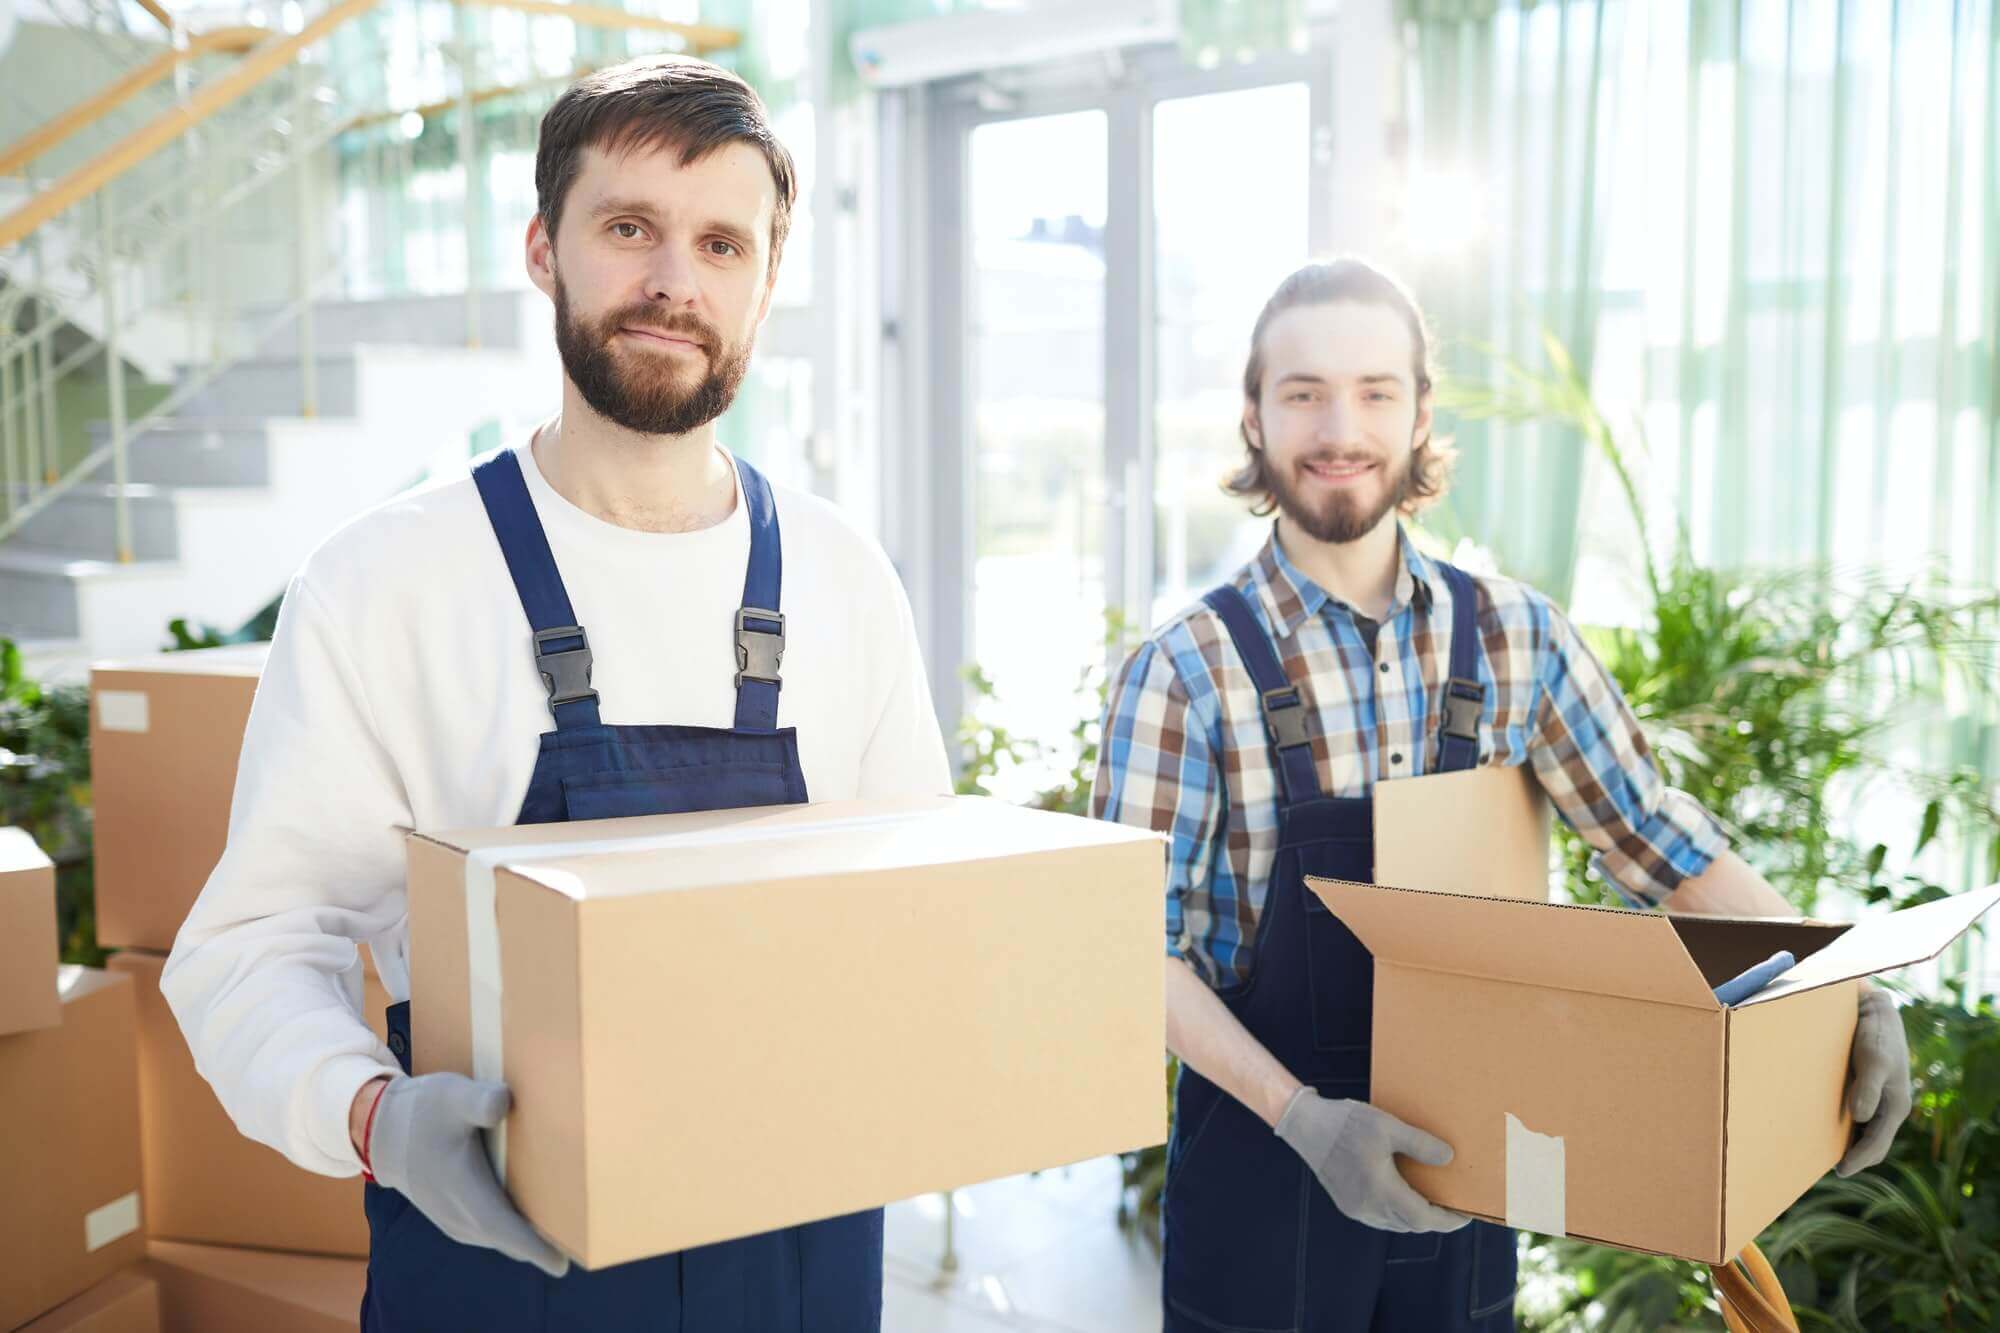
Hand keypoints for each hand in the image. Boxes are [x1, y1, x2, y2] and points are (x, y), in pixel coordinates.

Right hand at [366, 1072, 569, 1276]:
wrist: (383, 1130)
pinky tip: (533, 1214)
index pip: (506, 1231)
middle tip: (581, 1239)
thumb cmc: (422, 1112)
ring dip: (527, 1237)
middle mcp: (461, 1216)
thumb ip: (478, 1100)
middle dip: (542, 1243)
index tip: (563, 1264)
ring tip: (565, 1227)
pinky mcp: (454, 1216)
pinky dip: (512, 1229)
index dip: (535, 1249)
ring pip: (500, 1237)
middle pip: (511, 1240)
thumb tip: (504, 1102)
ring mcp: (456, 1220)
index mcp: (465, 1193)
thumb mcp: (451, 1096)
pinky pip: (490, 1230)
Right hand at [1274, 1089, 1469, 1232]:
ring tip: (1431, 1199)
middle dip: (1435, 1218)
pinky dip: (1398, 1212)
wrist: (1305, 1126)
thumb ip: (1420, 1144)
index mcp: (1381, 1191)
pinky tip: (1403, 1194)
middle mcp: (1369, 1207)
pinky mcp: (1347, 1204)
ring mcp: (1356, 1208)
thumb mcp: (1387, 1126)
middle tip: (1453, 1204)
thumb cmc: (1346, 1123)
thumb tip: (1449, 1158)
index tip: (1466, 1215)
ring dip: (1416, 1216)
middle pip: (1412, 1224)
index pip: (1424, 1218)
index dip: (1449, 1221)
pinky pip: (1381, 1218)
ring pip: (1396, 1223)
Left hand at [1836, 988, 1911, 1175]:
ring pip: (1863, 1130)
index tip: (1839, 1171)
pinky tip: (1819, 1122)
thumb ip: (1869, 1088)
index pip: (1877, 1145)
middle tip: (1820, 1166)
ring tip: (1817, 1149)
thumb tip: (1860, 1117)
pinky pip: (1856, 1114)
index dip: (1859, 1160)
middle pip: (1871, 1142)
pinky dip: (1843, 1124)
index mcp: (1896, 1107)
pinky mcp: (1866, 1086)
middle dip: (1851, 1156)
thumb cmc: (1875, 1035)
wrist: (1874, 1009)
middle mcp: (1889, 1106)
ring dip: (1846, 1141)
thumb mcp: (1874, 1060)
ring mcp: (1878, 1097)